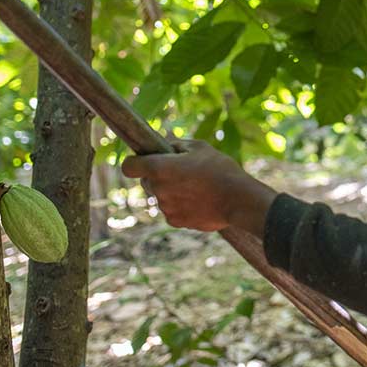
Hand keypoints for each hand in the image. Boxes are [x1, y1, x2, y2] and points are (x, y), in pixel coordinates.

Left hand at [121, 138, 276, 234]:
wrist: (238, 200)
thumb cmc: (220, 169)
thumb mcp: (200, 147)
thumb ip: (177, 145)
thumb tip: (166, 146)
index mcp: (159, 168)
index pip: (129, 166)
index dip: (135, 163)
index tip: (144, 161)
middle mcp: (157, 189)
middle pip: (147, 182)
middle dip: (159, 177)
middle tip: (182, 172)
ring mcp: (165, 207)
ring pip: (161, 197)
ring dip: (172, 192)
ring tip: (197, 187)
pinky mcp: (175, 221)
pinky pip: (172, 211)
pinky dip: (181, 206)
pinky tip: (200, 200)